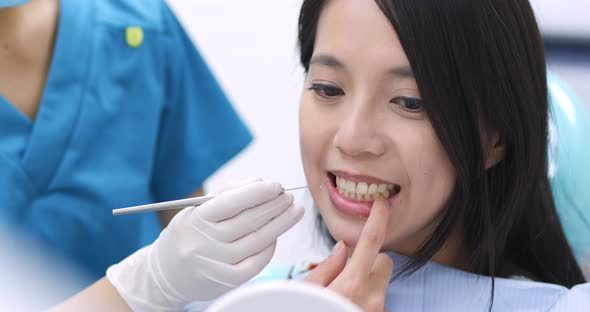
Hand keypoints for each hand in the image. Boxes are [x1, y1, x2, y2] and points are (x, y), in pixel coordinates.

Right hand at [107, 179, 304, 310]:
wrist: (167, 274)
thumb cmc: (189, 234)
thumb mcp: (198, 209)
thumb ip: (229, 193)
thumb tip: (261, 183)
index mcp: (196, 219)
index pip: (232, 202)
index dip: (257, 193)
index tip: (275, 186)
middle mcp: (204, 242)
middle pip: (249, 221)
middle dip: (274, 206)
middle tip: (288, 197)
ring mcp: (216, 263)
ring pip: (257, 240)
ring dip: (280, 224)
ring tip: (294, 211)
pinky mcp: (226, 280)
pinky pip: (256, 262)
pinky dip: (270, 247)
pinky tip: (277, 236)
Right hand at [304, 197, 392, 311]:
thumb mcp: (306, 291)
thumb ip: (326, 268)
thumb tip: (341, 248)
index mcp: (352, 285)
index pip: (372, 240)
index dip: (378, 217)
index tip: (381, 204)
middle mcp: (372, 298)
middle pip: (384, 261)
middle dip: (370, 260)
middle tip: (348, 272)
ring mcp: (379, 311)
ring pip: (381, 283)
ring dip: (368, 284)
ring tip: (344, 296)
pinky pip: (378, 301)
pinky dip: (367, 300)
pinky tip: (348, 306)